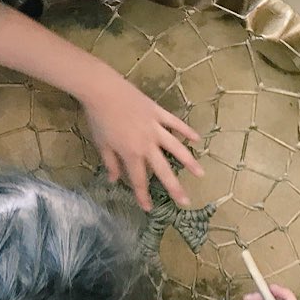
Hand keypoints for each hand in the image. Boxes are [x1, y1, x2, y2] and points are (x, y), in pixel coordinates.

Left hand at [80, 71, 202, 210]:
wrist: (103, 91)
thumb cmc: (99, 119)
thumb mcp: (102, 144)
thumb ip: (110, 163)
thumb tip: (114, 180)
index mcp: (131, 154)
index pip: (139, 180)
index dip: (143, 196)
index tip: (149, 208)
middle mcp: (147, 144)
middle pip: (163, 169)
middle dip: (174, 187)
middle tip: (186, 201)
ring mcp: (155, 127)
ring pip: (176, 147)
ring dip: (189, 161)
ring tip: (200, 173)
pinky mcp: (158, 112)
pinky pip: (175, 123)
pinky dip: (186, 130)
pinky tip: (197, 138)